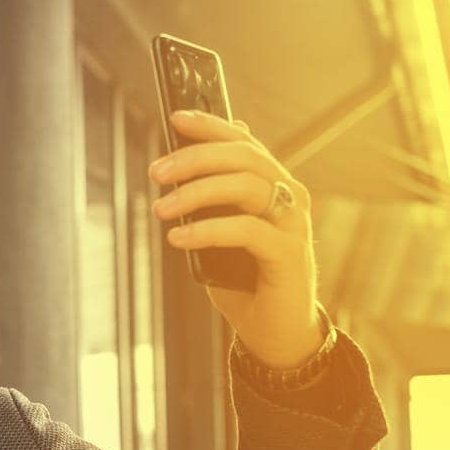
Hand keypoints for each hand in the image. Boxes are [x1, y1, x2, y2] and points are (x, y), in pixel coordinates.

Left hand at [149, 109, 322, 368]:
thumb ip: (211, 202)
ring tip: (160, 208)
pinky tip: (178, 237)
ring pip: (246, 187)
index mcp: (274, 185)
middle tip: (156, 171)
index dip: (211, 126)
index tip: (174, 118)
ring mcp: (294, 225)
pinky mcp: (289, 255)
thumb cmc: (244, 280)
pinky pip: (247, 230)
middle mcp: (290, 197)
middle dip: (195, 158)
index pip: (244, 143)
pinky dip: (209, 229)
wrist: (274, 332)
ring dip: (197, 192)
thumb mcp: (220, 234)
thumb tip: (183, 169)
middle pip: (244, 158)